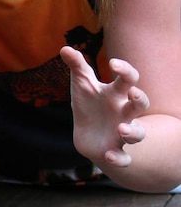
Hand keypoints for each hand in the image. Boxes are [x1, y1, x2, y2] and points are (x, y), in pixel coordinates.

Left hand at [60, 47, 148, 168]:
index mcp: (116, 94)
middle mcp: (124, 113)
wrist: (88, 134)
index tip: (113, 63)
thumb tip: (65, 48)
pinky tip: (108, 156)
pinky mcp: (114, 150)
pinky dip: (119, 159)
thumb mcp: (82, 84)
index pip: (128, 79)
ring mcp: (121, 132)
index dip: (125, 70)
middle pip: (141, 104)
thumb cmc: (89, 104)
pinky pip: (123, 158)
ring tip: (121, 129)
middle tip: (133, 93)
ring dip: (132, 132)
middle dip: (140, 99)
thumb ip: (77, 66)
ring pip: (137, 134)